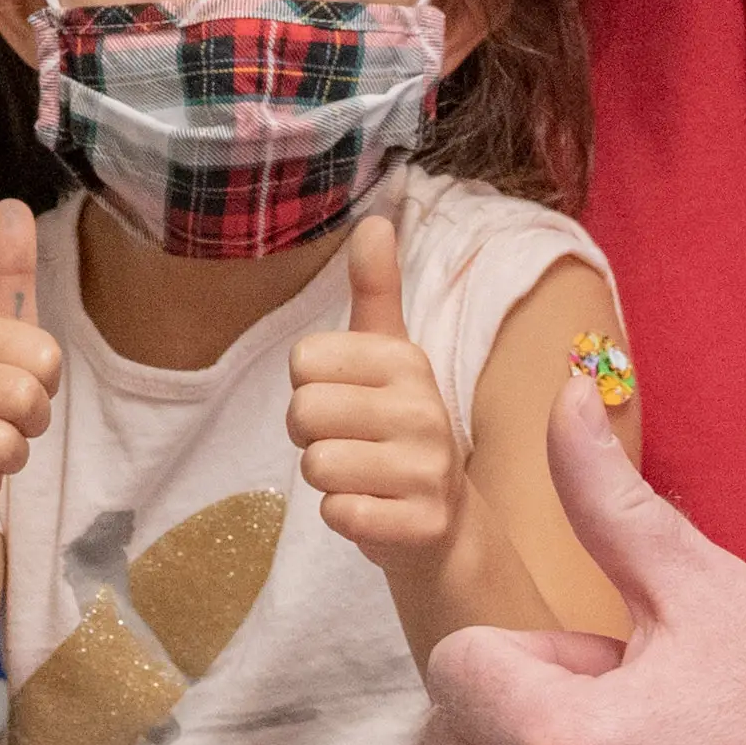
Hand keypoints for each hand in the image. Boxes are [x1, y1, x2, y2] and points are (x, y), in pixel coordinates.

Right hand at [0, 203, 59, 531]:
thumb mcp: (3, 345)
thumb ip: (10, 277)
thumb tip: (13, 204)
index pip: (45, 356)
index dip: (47, 385)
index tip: (19, 391)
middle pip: (26, 397)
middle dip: (31, 425)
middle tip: (6, 428)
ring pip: (3, 444)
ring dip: (8, 460)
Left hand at [283, 217, 461, 568]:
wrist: (443, 522)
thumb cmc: (399, 430)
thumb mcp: (389, 355)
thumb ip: (376, 290)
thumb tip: (374, 220)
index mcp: (406, 359)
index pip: (302, 362)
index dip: (310, 387)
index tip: (345, 401)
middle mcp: (424, 409)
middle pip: (302, 414)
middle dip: (311, 436)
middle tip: (351, 443)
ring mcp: (427, 469)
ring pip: (316, 466)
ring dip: (327, 479)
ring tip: (363, 476)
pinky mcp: (421, 524)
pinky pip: (338, 514)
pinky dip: (343, 517)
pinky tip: (374, 510)